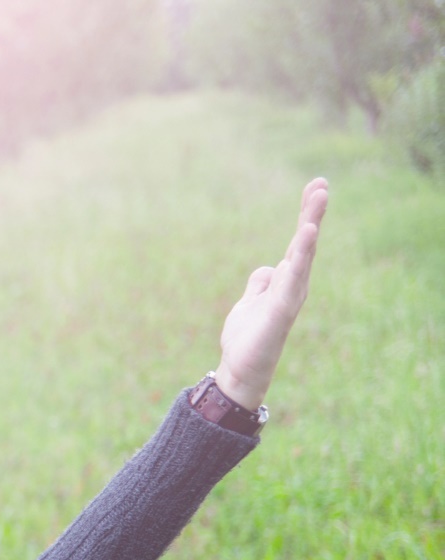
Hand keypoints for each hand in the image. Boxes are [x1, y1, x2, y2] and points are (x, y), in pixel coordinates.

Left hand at [214, 178, 328, 408]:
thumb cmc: (248, 339)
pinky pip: (291, 280)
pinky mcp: (279, 311)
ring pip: (303, 257)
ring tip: (318, 201)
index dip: (307, 215)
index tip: (316, 186)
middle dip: (312, 213)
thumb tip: (269, 267)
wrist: (241, 371)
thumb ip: (260, 283)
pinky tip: (305, 237)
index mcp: (286, 281)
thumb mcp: (250, 301)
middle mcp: (293, 286)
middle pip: (305, 243)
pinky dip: (300, 257)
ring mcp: (289, 298)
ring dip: (309, 228)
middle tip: (322, 184)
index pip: (299, 242)